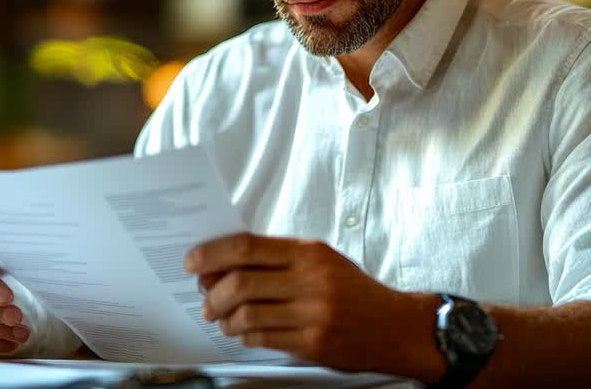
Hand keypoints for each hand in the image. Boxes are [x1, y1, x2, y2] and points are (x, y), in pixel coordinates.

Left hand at [184, 233, 415, 372]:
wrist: (397, 327)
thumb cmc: (355, 292)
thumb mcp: (322, 261)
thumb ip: (278, 259)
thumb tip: (223, 265)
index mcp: (309, 253)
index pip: (247, 246)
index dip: (212, 254)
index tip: (193, 262)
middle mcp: (311, 280)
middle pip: (241, 281)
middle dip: (213, 292)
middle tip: (205, 298)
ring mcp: (313, 313)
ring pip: (247, 313)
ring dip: (225, 318)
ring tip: (222, 319)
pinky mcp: (314, 343)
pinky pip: (263, 338)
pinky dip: (244, 336)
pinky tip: (243, 333)